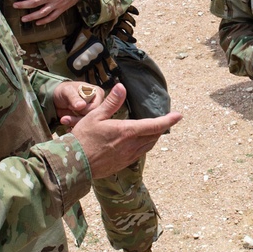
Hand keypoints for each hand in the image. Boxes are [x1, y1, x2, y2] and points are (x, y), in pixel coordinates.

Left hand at [13, 0, 93, 24]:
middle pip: (34, 3)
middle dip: (23, 5)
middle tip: (15, 6)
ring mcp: (56, 4)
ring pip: (42, 13)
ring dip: (31, 16)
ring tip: (23, 19)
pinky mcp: (62, 8)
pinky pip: (52, 17)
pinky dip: (45, 21)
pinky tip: (38, 22)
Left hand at [53, 80, 104, 123]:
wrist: (57, 98)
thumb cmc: (64, 91)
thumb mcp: (67, 91)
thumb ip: (74, 98)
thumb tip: (82, 105)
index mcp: (97, 93)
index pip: (95, 107)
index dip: (84, 110)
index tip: (72, 108)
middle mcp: (97, 103)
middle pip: (93, 116)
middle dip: (78, 119)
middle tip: (65, 118)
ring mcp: (92, 112)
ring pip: (87, 122)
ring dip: (74, 123)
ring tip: (64, 120)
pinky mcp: (86, 119)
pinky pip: (83, 126)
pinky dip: (73, 126)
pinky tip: (66, 123)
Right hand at [67, 84, 181, 178]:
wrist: (74, 164)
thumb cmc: (82, 138)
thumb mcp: (95, 116)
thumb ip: (111, 102)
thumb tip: (122, 87)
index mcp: (127, 131)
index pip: (154, 125)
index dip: (168, 120)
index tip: (179, 115)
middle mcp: (131, 145)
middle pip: (154, 136)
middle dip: (162, 127)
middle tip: (166, 120)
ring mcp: (128, 156)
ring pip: (148, 146)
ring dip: (154, 137)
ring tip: (155, 129)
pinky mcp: (123, 164)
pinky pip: (140, 153)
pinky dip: (144, 146)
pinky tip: (139, 142)